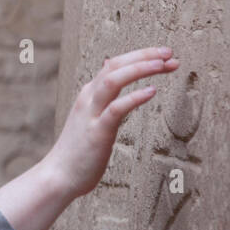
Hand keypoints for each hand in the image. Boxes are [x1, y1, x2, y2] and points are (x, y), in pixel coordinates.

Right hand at [42, 46, 179, 198]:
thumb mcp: (90, 117)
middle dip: (144, 55)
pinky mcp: (98, 132)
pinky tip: (152, 92)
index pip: (114, 64)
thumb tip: (111, 76)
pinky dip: (134, 97)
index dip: (140, 56)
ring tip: (164, 63)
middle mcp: (89, 98)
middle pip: (115, 65)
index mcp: (89, 94)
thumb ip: (101, 98)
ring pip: (113, 80)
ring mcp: (92, 114)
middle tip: (171, 52)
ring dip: (139, 68)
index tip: (165, 55)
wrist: (59, 176)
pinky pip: (116, 109)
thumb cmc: (79, 151)